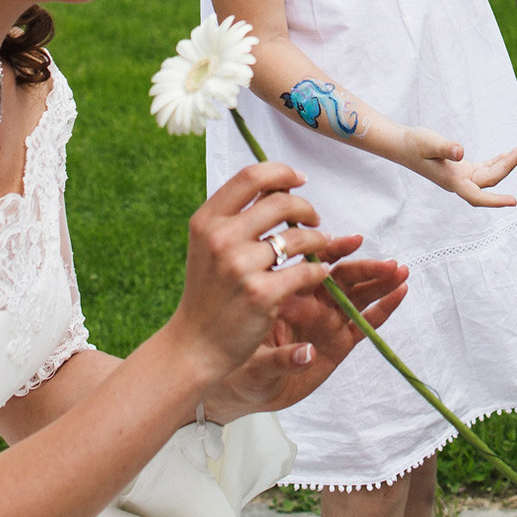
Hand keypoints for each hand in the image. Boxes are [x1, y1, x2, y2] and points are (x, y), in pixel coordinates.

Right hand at [167, 164, 336, 387]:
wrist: (195, 344)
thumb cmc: (208, 291)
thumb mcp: (208, 245)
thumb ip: (236, 216)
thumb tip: (278, 185)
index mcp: (206, 220)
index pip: (250, 176)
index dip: (281, 172)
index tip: (299, 179)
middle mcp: (221, 239)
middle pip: (280, 201)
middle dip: (306, 207)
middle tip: (314, 218)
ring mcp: (241, 267)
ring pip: (298, 237)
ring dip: (318, 238)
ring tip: (321, 244)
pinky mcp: (261, 294)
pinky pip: (306, 271)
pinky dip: (319, 270)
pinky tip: (320, 272)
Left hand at [206, 253, 409, 419]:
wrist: (244, 389)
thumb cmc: (240, 367)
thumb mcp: (254, 365)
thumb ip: (279, 360)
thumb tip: (307, 355)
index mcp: (288, 294)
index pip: (314, 265)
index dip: (335, 250)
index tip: (353, 240)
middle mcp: (311, 303)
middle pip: (343, 278)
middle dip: (366, 268)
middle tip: (388, 263)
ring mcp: (327, 322)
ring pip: (358, 296)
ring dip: (379, 283)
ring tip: (400, 271)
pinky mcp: (339, 343)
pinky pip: (364, 324)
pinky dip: (383, 309)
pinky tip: (399, 294)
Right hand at [393, 124, 516, 206]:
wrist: (402, 145)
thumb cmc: (414, 143)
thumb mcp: (429, 142)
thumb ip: (445, 147)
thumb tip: (461, 151)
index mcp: (451, 180)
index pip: (477, 195)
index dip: (495, 201)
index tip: (514, 201)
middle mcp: (458, 182)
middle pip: (489, 180)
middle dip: (507, 167)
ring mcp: (460, 177)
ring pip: (488, 175)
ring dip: (504, 164)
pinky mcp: (460, 170)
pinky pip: (483, 169)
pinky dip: (496, 162)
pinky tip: (505, 155)